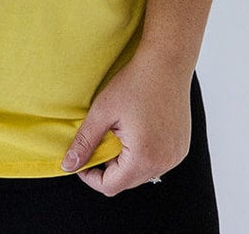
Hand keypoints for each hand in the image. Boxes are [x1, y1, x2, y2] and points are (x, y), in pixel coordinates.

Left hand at [60, 49, 192, 195]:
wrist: (166, 63)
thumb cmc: (134, 83)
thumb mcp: (102, 111)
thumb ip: (84, 142)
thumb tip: (68, 166)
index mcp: (144, 157)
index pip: (111, 186)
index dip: (91, 176)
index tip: (81, 158)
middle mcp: (164, 163)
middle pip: (127, 182)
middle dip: (108, 167)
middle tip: (98, 140)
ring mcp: (176, 156)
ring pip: (142, 173)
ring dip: (125, 162)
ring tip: (117, 133)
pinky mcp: (181, 148)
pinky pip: (156, 162)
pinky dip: (142, 154)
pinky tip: (136, 130)